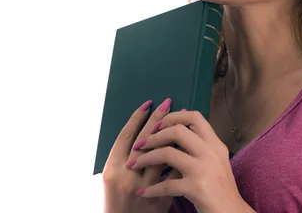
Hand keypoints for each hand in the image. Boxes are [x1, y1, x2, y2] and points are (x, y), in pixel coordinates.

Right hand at [101, 98, 181, 212]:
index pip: (126, 136)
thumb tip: (146, 130)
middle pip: (146, 140)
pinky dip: (182, 159)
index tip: (149, 103)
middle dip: (158, 119)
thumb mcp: (114, 177)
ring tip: (182, 120)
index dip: (137, 118)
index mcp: (111, 169)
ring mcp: (143, 188)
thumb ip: (125, 156)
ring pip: (163, 156)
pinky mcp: (160, 200)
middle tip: (167, 103)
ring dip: (174, 135)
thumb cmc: (117, 200)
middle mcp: (125, 177)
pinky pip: (174, 175)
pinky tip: (190, 145)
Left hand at [127, 110, 253, 212]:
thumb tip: (178, 128)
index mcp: (215, 144)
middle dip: (153, 135)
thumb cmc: (221, 189)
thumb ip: (200, 146)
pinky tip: (143, 192)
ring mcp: (204, 169)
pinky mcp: (197, 188)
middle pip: (178, 131)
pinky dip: (151, 188)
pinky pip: (166, 184)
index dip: (173, 116)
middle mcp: (211, 152)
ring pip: (167, 153)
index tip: (157, 124)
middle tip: (140, 144)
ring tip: (134, 165)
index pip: (194, 117)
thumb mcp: (215, 161)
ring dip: (145, 158)